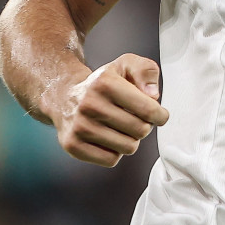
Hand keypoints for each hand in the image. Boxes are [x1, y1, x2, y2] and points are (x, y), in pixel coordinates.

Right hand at [45, 53, 168, 166]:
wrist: (64, 97)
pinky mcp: (73, 145)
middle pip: (141, 131)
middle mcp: (90, 104)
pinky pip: (111, 160)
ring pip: (128, 147)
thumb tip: (153, 95)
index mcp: (105, 83)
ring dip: (129, 139)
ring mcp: (80, 126)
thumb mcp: (125, 64)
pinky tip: (106, 137)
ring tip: (119, 127)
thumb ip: (146, 71)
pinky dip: (114, 152)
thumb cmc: (100, 84)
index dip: (160, 115)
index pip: (148, 110)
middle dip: (143, 126)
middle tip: (133, 118)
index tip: (158, 115)